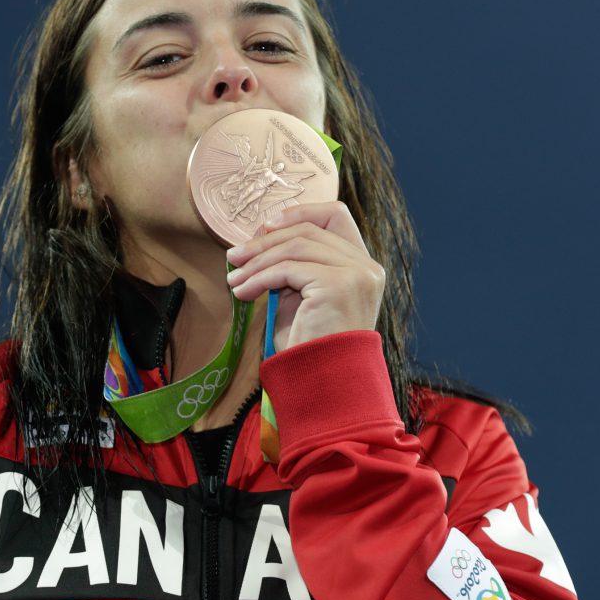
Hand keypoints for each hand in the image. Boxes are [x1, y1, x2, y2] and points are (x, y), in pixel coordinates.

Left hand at [225, 201, 384, 350]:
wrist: (324, 385)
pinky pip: (288, 268)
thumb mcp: (301, 298)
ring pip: (295, 246)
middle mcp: (366, 266)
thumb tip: (260, 241)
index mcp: (363, 266)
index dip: (298, 213)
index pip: (335, 215)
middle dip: (266, 240)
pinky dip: (259, 278)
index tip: (266, 227)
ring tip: (233, 278)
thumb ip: (293, 267)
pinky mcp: (338, 285)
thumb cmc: (311, 349)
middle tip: (234, 256)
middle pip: (310, 228)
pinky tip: (242, 292)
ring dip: (257, 261)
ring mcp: (356, 274)